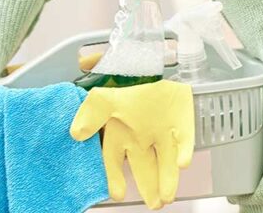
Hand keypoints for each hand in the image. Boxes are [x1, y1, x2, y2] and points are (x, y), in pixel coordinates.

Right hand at [70, 81, 194, 209]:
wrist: (154, 64)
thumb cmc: (127, 83)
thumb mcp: (105, 96)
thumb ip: (91, 113)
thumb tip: (76, 133)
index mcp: (121, 134)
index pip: (115, 161)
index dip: (115, 177)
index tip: (118, 195)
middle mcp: (143, 137)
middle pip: (145, 167)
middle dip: (149, 186)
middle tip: (154, 205)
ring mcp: (164, 132)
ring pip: (166, 160)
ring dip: (168, 178)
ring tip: (167, 197)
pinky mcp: (183, 123)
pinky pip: (186, 139)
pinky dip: (185, 150)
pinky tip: (184, 163)